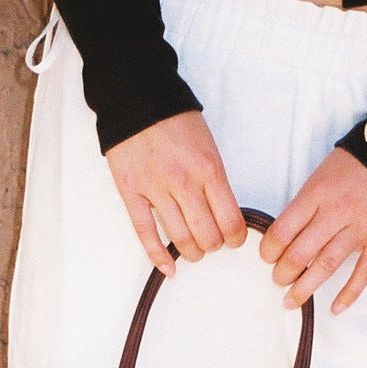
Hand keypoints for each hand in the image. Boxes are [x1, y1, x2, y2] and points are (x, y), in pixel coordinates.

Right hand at [105, 111, 246, 274]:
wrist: (138, 98)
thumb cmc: (176, 120)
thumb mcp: (209, 146)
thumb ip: (216, 181)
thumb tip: (225, 215)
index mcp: (209, 170)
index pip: (231, 221)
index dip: (235, 238)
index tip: (233, 239)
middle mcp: (184, 183)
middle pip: (207, 236)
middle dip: (213, 246)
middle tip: (211, 242)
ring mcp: (155, 189)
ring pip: (180, 239)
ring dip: (191, 253)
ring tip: (193, 251)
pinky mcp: (131, 193)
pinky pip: (146, 233)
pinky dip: (158, 257)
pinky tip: (169, 269)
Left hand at [260, 149, 366, 313]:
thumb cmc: (356, 163)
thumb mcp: (322, 173)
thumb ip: (305, 204)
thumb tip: (285, 236)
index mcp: (318, 193)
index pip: (284, 229)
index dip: (269, 249)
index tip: (266, 257)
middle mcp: (338, 211)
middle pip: (301, 252)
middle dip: (283, 272)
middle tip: (277, 280)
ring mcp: (362, 227)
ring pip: (327, 266)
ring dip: (305, 287)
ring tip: (291, 300)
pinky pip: (364, 272)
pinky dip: (349, 293)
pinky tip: (335, 308)